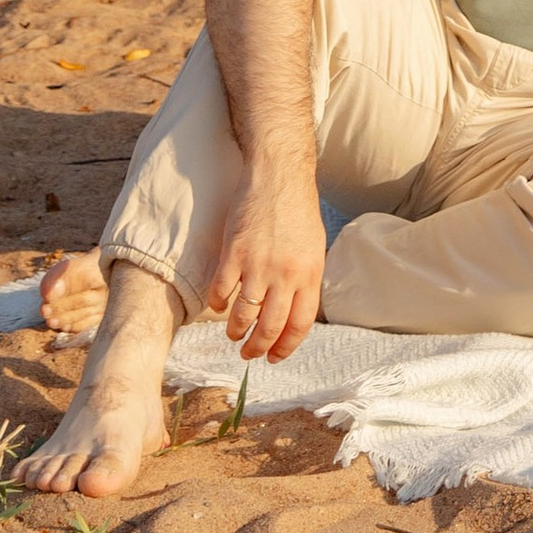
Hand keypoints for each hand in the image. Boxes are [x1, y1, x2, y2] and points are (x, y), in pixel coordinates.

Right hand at [203, 161, 327, 362]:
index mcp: (310, 273)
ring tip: (234, 334)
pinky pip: (221, 292)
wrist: (279, 176)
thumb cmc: (298, 210)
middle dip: (258, 347)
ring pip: (244, 316)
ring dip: (236, 331)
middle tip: (249, 354)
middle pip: (270, 327)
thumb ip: (305, 279)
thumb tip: (293, 312)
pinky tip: (220, 305)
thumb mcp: (314, 247)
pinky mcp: (233, 253)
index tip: (274, 357)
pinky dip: (218, 305)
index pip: (299, 324)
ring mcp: (258, 264)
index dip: (286, 347)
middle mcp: (286, 274)